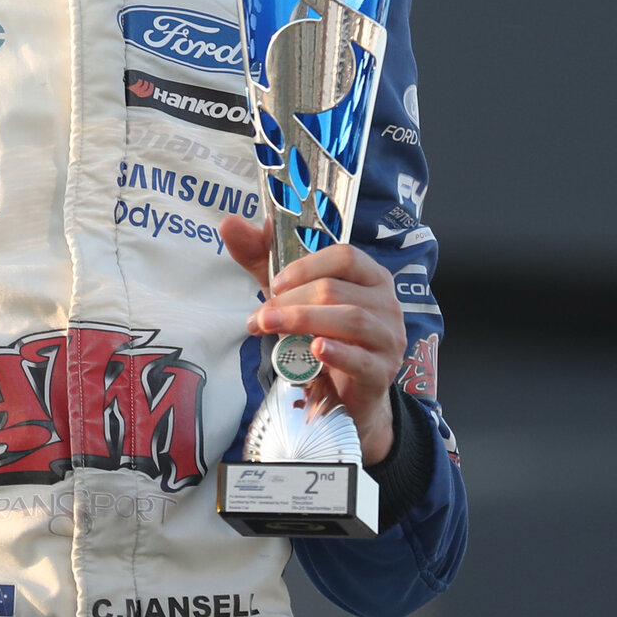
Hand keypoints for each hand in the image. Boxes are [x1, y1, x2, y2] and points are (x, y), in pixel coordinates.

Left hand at [218, 217, 402, 465]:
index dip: (306, 266)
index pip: (345, 256)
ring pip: (350, 319)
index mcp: (370, 276)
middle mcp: (386, 302)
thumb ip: (261, 259)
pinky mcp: (382, 371)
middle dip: (291, 302)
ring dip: (302, 322)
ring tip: (269, 328)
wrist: (346, 394)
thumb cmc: (321, 334)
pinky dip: (336, 352)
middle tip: (260, 317)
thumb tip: (228, 222)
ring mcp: (388, 337)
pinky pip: (361, 358)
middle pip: (337, 290)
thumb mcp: (290, 294)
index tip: (274, 284)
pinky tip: (314, 349)